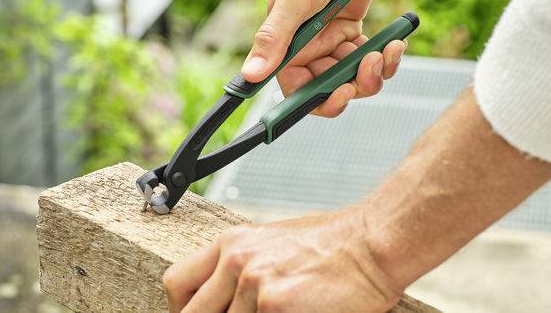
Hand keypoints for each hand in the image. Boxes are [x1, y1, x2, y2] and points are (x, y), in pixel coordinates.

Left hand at [163, 207, 401, 312]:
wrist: (372, 244)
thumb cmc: (333, 246)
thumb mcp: (275, 245)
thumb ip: (244, 271)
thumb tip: (227, 301)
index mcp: (232, 243)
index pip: (178, 283)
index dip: (183, 310)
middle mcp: (236, 260)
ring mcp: (254, 283)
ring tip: (285, 309)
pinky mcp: (275, 304)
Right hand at [241, 0, 406, 116]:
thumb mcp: (294, 0)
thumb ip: (274, 38)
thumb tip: (251, 75)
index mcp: (286, 48)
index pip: (296, 91)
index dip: (317, 101)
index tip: (340, 94)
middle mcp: (307, 52)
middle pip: (330, 91)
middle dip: (353, 85)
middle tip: (369, 66)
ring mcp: (331, 46)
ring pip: (353, 80)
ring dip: (374, 72)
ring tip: (387, 49)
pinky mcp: (352, 38)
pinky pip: (370, 62)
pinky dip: (386, 58)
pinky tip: (395, 42)